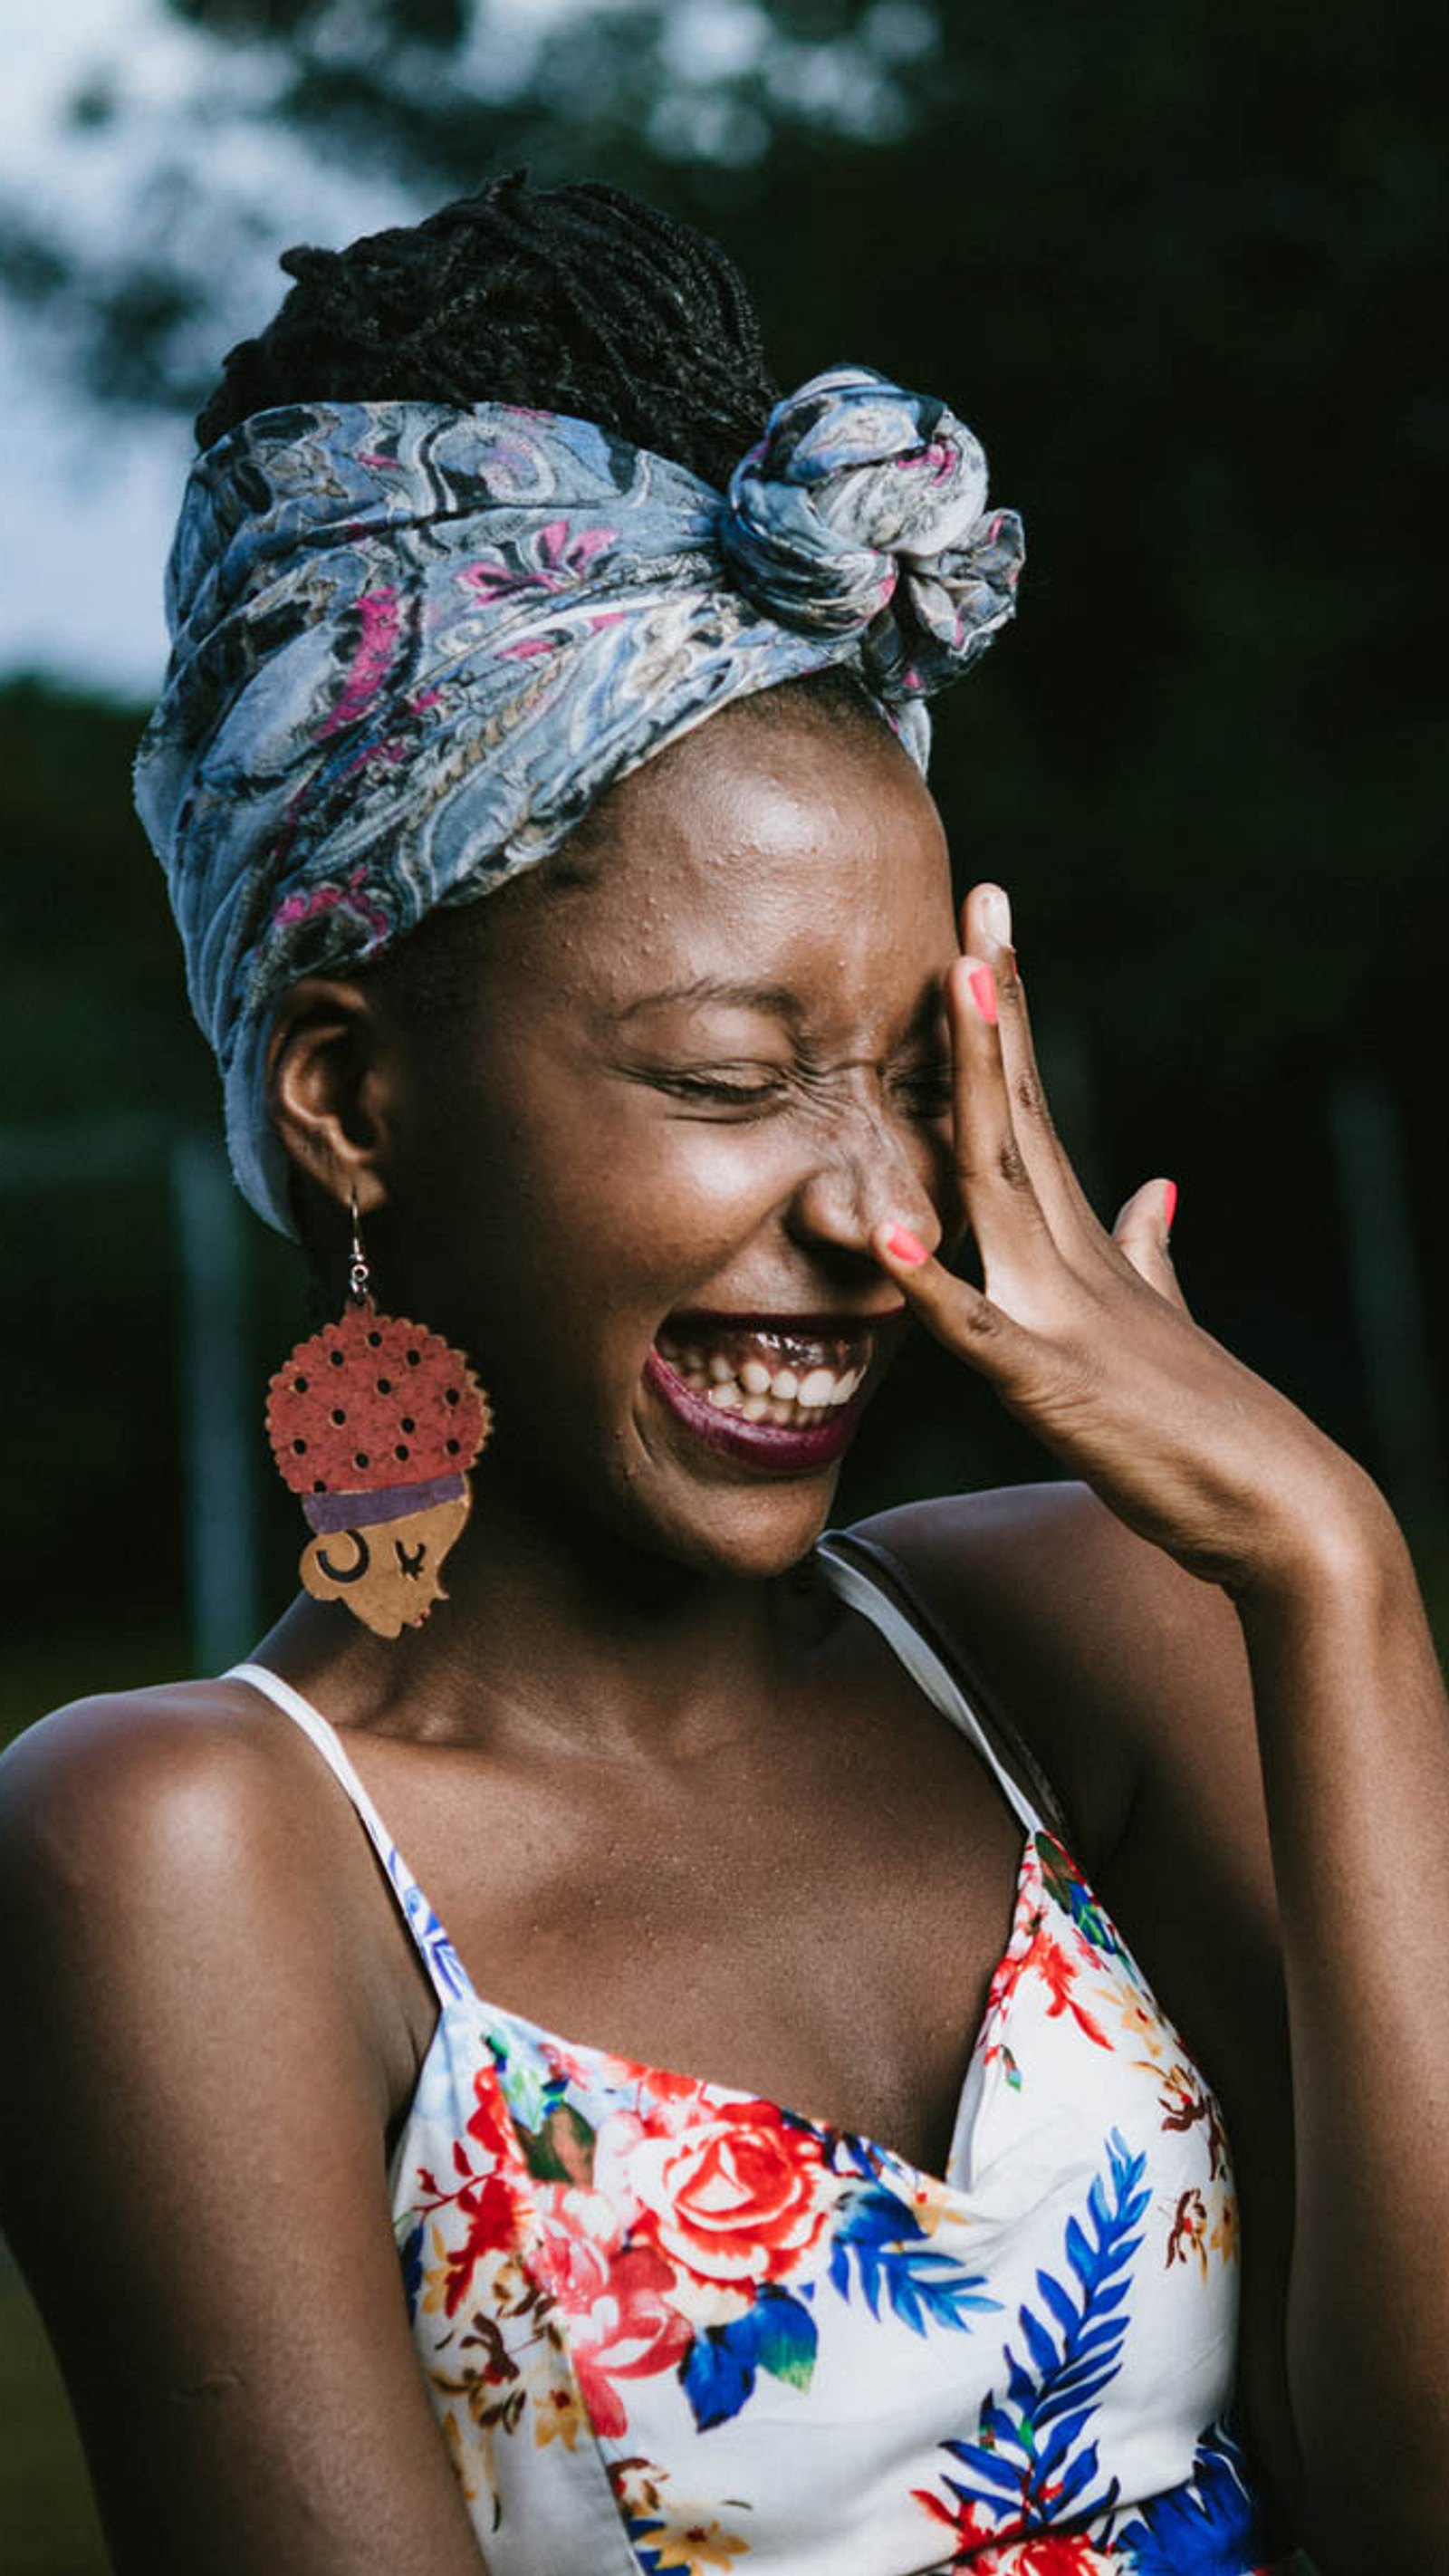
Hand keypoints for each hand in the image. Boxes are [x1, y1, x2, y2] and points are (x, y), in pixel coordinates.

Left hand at [873, 883, 1376, 1596]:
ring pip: (1000, 1182)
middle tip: (980, 901)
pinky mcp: (1052, 1385)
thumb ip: (1149, 1256)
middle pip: (1018, 1112)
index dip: (1006, 1023)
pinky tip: (884, 1229)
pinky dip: (930, 1281)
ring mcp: (1065, 1313)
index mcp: (1087, 1245)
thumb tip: (1154, 1194)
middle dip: (995, 1007)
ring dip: (974, 1087)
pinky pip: (977, 1329)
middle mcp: (1073, 1257)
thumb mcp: (1165, 1323)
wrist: (1282, 1513)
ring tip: (957, 988)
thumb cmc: (1211, 1432)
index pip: (1033, 1111)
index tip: (987, 930)